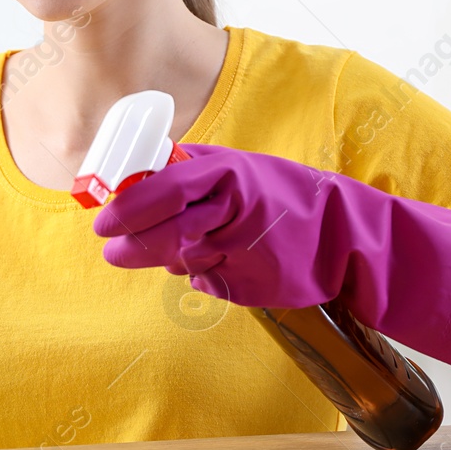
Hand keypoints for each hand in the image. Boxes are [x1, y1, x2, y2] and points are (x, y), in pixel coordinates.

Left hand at [91, 143, 450, 375]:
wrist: (348, 234)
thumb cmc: (280, 201)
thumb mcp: (237, 176)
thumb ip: (192, 184)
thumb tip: (133, 199)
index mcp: (229, 170)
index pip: (167, 184)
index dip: (130, 204)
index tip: (102, 220)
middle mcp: (236, 204)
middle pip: (168, 225)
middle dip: (133, 240)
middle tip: (109, 248)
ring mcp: (247, 243)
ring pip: (184, 256)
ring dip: (165, 257)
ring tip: (150, 254)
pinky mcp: (256, 278)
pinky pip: (211, 280)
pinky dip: (204, 274)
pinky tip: (214, 265)